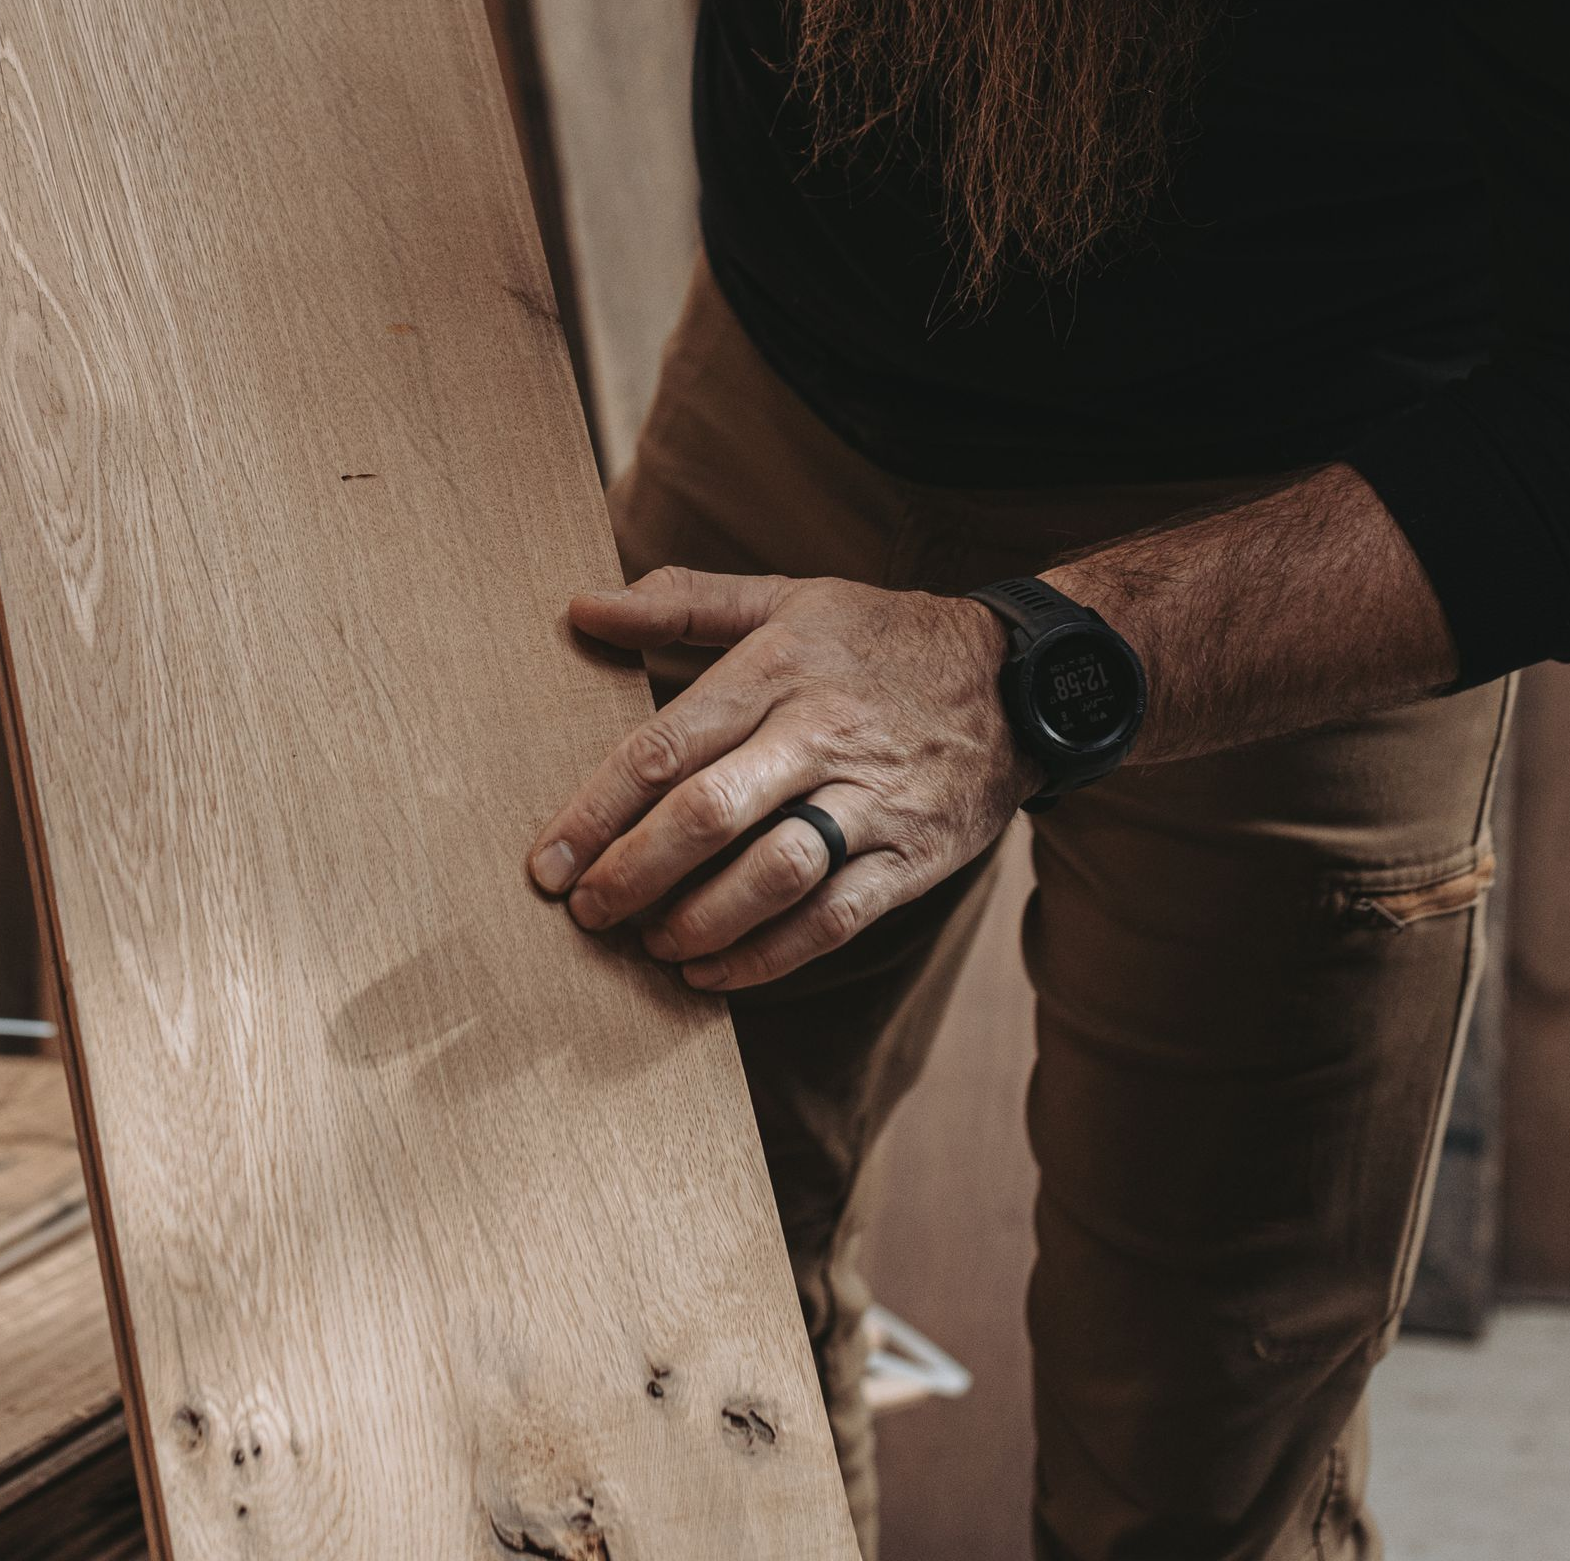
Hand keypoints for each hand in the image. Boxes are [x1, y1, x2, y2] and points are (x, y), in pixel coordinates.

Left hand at [527, 567, 1038, 990]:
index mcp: (778, 668)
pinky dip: (766, 958)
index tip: (547, 862)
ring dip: (697, 921)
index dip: (596, 812)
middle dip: (633, 874)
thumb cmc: (881, 640)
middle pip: (710, 815)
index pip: (667, 747)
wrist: (1022, 680)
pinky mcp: (913, 858)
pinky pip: (832, 920)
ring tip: (648, 942)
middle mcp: (821, 734)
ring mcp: (872, 801)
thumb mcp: (789, 597)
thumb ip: (681, 603)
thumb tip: (582, 607)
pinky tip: (712, 971)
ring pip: (773, 875)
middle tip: (585, 911)